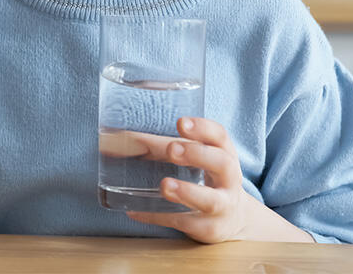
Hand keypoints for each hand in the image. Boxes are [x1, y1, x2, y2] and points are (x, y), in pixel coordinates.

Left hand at [124, 117, 306, 242]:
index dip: (203, 128)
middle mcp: (229, 180)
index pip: (220, 137)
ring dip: (187, 192)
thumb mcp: (192, 159)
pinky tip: (136, 212)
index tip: (181, 123)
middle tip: (173, 149)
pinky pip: (184, 223)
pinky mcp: (208, 229)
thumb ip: (159, 147)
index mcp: (224, 154)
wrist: (236, 221)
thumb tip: (117, 139)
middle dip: (197, 155)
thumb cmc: (207, 179)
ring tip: (165, 185)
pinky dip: (158, 217)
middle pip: (222, 164)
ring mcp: (222, 207)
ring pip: (211, 200)